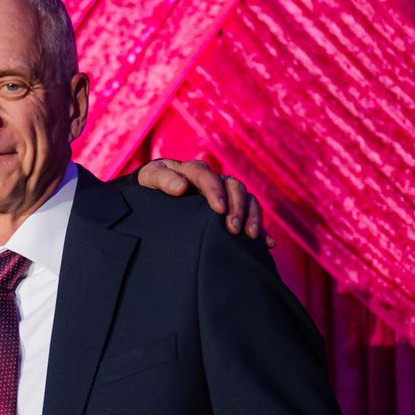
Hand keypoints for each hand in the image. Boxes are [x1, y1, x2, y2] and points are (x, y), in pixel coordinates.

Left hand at [136, 158, 274, 246]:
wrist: (150, 194)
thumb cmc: (148, 187)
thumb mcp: (150, 179)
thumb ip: (163, 179)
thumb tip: (182, 188)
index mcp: (193, 171)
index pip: (208, 176)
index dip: (216, 191)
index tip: (219, 209)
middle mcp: (213, 180)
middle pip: (234, 187)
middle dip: (236, 207)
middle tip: (232, 229)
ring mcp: (224, 193)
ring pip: (246, 199)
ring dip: (251, 216)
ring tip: (250, 236)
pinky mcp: (230, 209)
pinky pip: (250, 216)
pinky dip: (260, 229)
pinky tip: (267, 244)